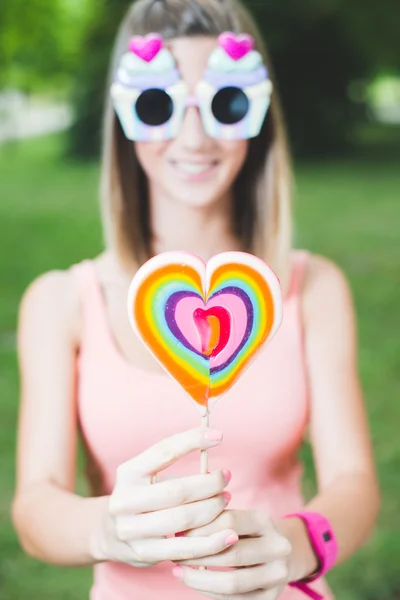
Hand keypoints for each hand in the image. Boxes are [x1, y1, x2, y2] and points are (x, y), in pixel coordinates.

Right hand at [89, 428, 237, 567]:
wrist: (108, 533)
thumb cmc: (140, 497)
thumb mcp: (147, 476)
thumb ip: (174, 469)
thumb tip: (213, 464)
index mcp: (128, 473)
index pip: (163, 451)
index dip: (192, 441)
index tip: (218, 436)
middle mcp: (125, 500)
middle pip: (177, 490)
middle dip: (208, 484)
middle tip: (226, 478)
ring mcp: (131, 529)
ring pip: (182, 519)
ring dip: (212, 510)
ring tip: (226, 500)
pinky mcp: (142, 553)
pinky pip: (183, 548)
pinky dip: (211, 543)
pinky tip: (230, 536)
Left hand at [172, 509, 291, 598]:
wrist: (281, 554)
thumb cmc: (248, 533)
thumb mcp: (239, 519)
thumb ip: (216, 520)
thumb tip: (181, 530)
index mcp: (266, 521)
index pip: (229, 522)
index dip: (201, 528)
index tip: (179, 532)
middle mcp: (278, 547)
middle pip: (231, 554)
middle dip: (198, 555)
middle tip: (174, 554)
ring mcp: (277, 575)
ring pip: (232, 582)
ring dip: (199, 578)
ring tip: (178, 571)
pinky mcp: (270, 597)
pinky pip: (234, 599)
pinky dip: (209, 592)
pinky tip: (193, 582)